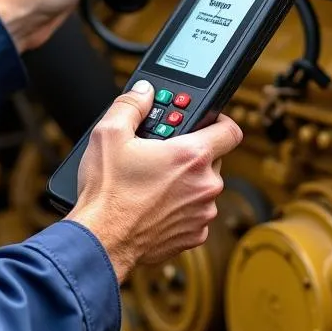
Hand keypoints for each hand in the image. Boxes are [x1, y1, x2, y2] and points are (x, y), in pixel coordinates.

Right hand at [66, 80, 241, 282]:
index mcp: (192, 156)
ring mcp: (202, 213)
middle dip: (190, 153)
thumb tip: (145, 91)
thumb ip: (131, 104)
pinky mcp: (194, 235)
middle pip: (212, 158)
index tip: (207, 121)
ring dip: (184, 182)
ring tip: (152, 182)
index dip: (220, 121)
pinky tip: (153, 204)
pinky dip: (180, 207)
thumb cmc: (107, 192)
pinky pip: (194, 213)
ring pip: (202, 187)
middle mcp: (206, 185)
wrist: (101, 239)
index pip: (230, 130)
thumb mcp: (109, 134)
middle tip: (161, 153)